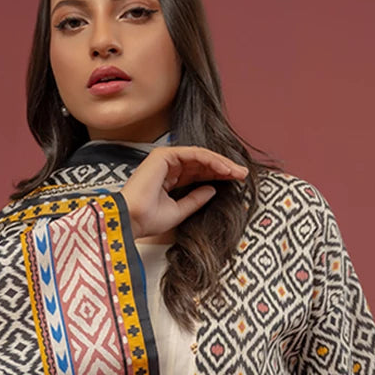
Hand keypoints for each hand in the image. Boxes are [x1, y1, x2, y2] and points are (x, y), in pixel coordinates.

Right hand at [120, 145, 247, 239]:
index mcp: (168, 179)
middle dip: (224, 168)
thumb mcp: (180, 211)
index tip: (236, 183)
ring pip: (200, 156)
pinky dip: (211, 160)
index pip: (197, 173)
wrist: (131, 220)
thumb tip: (213, 189)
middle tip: (243, 174)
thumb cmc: (148, 220)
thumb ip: (196, 199)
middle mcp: (167, 166)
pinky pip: (195, 154)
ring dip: (221, 163)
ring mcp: (165, 158)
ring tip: (238, 172)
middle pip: (201, 163)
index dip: (217, 176)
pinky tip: (225, 169)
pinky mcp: (164, 155)